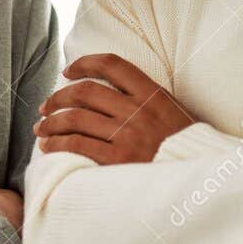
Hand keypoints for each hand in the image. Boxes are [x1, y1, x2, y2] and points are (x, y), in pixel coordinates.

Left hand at [34, 53, 195, 164]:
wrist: (201, 180)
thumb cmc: (186, 149)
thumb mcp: (174, 113)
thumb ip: (147, 101)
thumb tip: (111, 93)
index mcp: (153, 94)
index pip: (113, 65)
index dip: (85, 63)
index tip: (68, 71)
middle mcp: (138, 111)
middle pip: (85, 91)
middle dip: (58, 97)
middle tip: (46, 106)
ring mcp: (127, 135)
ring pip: (75, 118)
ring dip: (51, 122)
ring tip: (41, 128)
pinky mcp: (117, 160)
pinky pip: (77, 145)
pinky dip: (57, 143)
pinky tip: (48, 146)